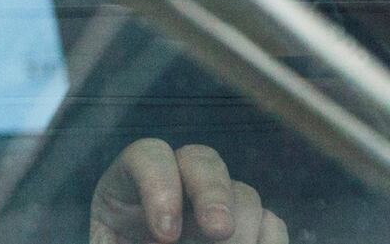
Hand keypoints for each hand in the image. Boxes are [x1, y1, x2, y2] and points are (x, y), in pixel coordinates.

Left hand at [90, 138, 287, 243]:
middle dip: (213, 194)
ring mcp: (212, 207)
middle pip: (201, 161)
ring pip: (243, 194)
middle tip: (219, 231)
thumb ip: (120, 239)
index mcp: (127, 187)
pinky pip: (270, 224)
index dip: (159, 185)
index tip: (165, 234)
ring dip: (243, 228)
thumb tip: (165, 236)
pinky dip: (269, 242)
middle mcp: (174, 186)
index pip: (147, 156)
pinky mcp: (244, 231)